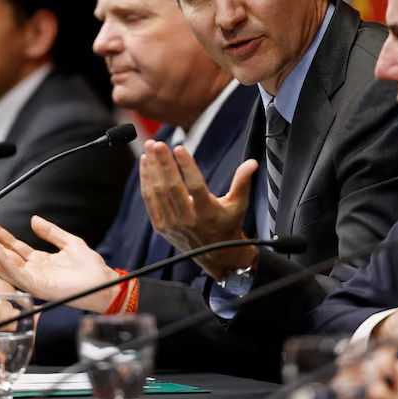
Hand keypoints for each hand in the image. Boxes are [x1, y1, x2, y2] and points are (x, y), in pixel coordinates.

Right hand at [0, 216, 119, 312]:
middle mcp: (32, 271)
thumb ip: (51, 232)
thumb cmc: (90, 268)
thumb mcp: (70, 243)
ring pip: (3, 266)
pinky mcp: (37, 287)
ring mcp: (32, 280)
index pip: (12, 246)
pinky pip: (16, 274)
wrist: (103, 283)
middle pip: (2, 256)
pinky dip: (3, 262)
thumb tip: (33, 219)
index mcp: (38, 261)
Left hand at [140, 139, 258, 279]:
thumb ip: (243, 182)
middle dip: (163, 163)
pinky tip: (145, 163)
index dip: (187, 166)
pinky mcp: (161, 226)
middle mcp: (188, 220)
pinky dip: (146, 180)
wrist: (214, 255)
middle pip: (171, 187)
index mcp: (208, 213)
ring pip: (157, 192)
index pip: (195, 186)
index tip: (179, 148)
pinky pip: (149, 200)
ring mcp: (172, 224)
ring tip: (150, 147)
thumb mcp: (239, 205)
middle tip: (158, 143)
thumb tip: (252, 163)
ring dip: (152, 168)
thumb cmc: (228, 225)